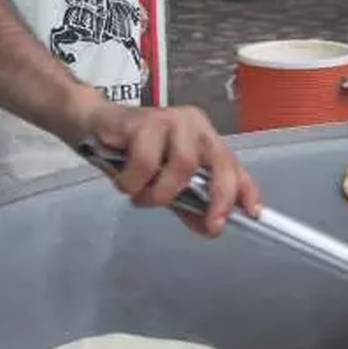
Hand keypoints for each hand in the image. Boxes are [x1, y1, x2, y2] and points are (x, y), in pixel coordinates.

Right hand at [87, 102, 260, 236]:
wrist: (94, 125)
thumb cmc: (133, 152)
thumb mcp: (166, 183)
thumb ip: (189, 204)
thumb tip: (210, 228)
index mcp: (204, 140)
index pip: (233, 164)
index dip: (245, 190)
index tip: (253, 214)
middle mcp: (195, 127)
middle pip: (219, 163)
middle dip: (218, 199)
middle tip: (211, 223)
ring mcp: (172, 120)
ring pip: (182, 167)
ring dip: (159, 193)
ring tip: (140, 194)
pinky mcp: (145, 121)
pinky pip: (145, 163)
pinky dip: (133, 182)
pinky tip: (124, 178)